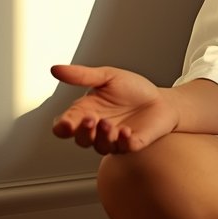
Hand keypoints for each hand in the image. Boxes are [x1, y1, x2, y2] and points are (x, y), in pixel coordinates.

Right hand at [51, 64, 179, 154]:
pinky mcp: (132, 144)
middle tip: (90, 119)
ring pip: (100, 147)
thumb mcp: (107, 77)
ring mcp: (114, 139)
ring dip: (102, 137)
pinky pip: (124, 148)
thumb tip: (55, 69)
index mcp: (86, 113)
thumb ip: (82, 75)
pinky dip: (122, 141)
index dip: (62, 128)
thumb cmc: (133, 89)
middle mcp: (97, 130)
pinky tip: (125, 131)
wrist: (161, 99)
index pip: (65, 127)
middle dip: (83, 132)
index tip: (66, 123)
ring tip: (108, 123)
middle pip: (80, 140)